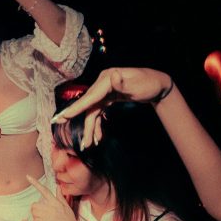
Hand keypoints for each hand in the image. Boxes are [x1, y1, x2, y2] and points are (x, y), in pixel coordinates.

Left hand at [27, 176, 80, 220]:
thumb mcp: (67, 207)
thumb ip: (60, 197)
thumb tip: (58, 187)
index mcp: (56, 202)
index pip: (44, 190)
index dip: (35, 183)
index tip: (28, 176)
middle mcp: (51, 208)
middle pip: (34, 204)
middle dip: (35, 209)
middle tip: (42, 214)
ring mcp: (48, 216)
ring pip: (33, 213)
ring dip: (36, 216)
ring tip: (44, 219)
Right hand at [52, 67, 173, 148]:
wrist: (158, 84)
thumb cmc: (149, 83)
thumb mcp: (137, 84)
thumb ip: (123, 83)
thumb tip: (114, 75)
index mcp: (107, 79)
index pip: (90, 96)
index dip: (76, 107)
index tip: (63, 116)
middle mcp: (103, 84)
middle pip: (89, 106)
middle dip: (82, 124)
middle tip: (67, 132)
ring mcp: (104, 91)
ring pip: (93, 112)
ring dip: (90, 128)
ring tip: (88, 144)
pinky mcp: (108, 97)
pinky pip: (98, 112)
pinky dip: (97, 124)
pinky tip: (97, 137)